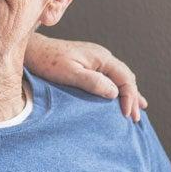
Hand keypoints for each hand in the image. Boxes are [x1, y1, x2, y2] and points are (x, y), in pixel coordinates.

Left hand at [23, 33, 148, 120]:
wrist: (33, 51)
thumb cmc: (48, 62)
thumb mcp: (70, 73)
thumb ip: (92, 82)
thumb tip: (114, 93)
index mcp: (101, 58)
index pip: (125, 79)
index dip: (130, 97)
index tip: (127, 115)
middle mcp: (102, 57)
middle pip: (126, 78)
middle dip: (133, 98)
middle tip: (135, 119)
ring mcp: (96, 60)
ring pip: (120, 78)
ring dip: (128, 94)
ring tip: (137, 111)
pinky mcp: (89, 65)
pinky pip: (110, 78)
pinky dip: (118, 89)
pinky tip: (120, 97)